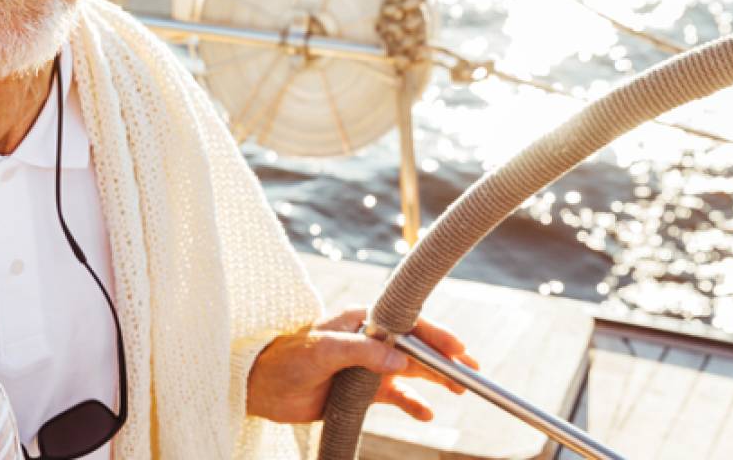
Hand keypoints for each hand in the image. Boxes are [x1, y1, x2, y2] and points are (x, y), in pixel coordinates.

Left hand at [245, 307, 478, 422]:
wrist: (261, 387)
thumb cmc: (286, 358)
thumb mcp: (323, 349)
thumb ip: (362, 351)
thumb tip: (400, 359)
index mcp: (361, 320)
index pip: (406, 324)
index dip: (434, 336)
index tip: (457, 349)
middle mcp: (369, 340)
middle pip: (415, 348)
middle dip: (444, 359)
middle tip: (471, 372)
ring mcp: (366, 366)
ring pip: (409, 371)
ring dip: (434, 380)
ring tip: (458, 390)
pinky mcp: (361, 389)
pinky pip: (394, 396)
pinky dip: (412, 403)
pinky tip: (427, 413)